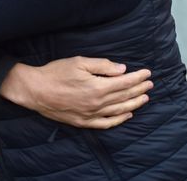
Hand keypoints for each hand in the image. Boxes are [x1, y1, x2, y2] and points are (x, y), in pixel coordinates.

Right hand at [0, 57, 152, 128]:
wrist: (35, 90)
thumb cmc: (55, 73)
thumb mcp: (78, 62)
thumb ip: (102, 65)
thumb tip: (122, 69)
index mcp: (98, 87)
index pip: (124, 82)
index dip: (138, 77)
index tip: (147, 73)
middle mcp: (98, 103)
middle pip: (124, 96)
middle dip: (139, 89)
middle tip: (150, 84)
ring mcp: (91, 114)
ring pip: (119, 110)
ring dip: (134, 104)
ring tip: (144, 98)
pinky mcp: (83, 121)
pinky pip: (107, 123)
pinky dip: (119, 119)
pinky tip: (127, 115)